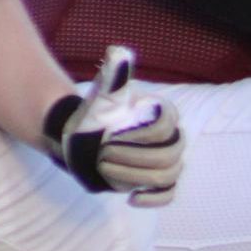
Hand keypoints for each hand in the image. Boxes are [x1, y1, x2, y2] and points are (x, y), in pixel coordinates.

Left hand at [44, 46, 183, 207]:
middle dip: (134, 156)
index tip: (113, 133)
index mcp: (162, 115)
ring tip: (106, 168)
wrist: (81, 139)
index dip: (141, 133)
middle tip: (104, 153)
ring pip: (167, 174)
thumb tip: (118, 52)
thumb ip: (115, 75)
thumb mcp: (102, 96)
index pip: (167, 126)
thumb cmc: (93, 116)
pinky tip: (132, 198)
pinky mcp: (155, 182)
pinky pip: (168, 193)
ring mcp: (164, 161)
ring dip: (136, 175)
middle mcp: (169, 138)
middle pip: (170, 154)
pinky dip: (154, 198)